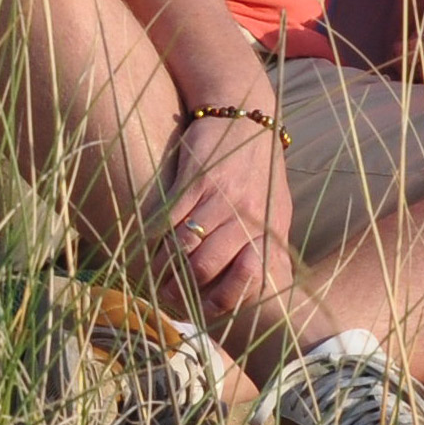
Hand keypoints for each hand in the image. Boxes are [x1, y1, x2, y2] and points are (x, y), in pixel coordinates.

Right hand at [158, 109, 298, 318]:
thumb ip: (269, 244)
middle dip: (181, 288)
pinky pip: (169, 217)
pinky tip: (146, 244)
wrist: (246, 119)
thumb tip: (262, 283)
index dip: (221, 298)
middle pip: (205, 268)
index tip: (204, 306)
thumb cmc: (260, 170)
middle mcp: (247, 217)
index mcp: (268, 230)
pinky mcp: (195, 180)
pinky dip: (153, 236)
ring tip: (153, 273)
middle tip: (166, 295)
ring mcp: (220, 198)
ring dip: (162, 265)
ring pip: (183, 246)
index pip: (247, 278)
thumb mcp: (277, 209)